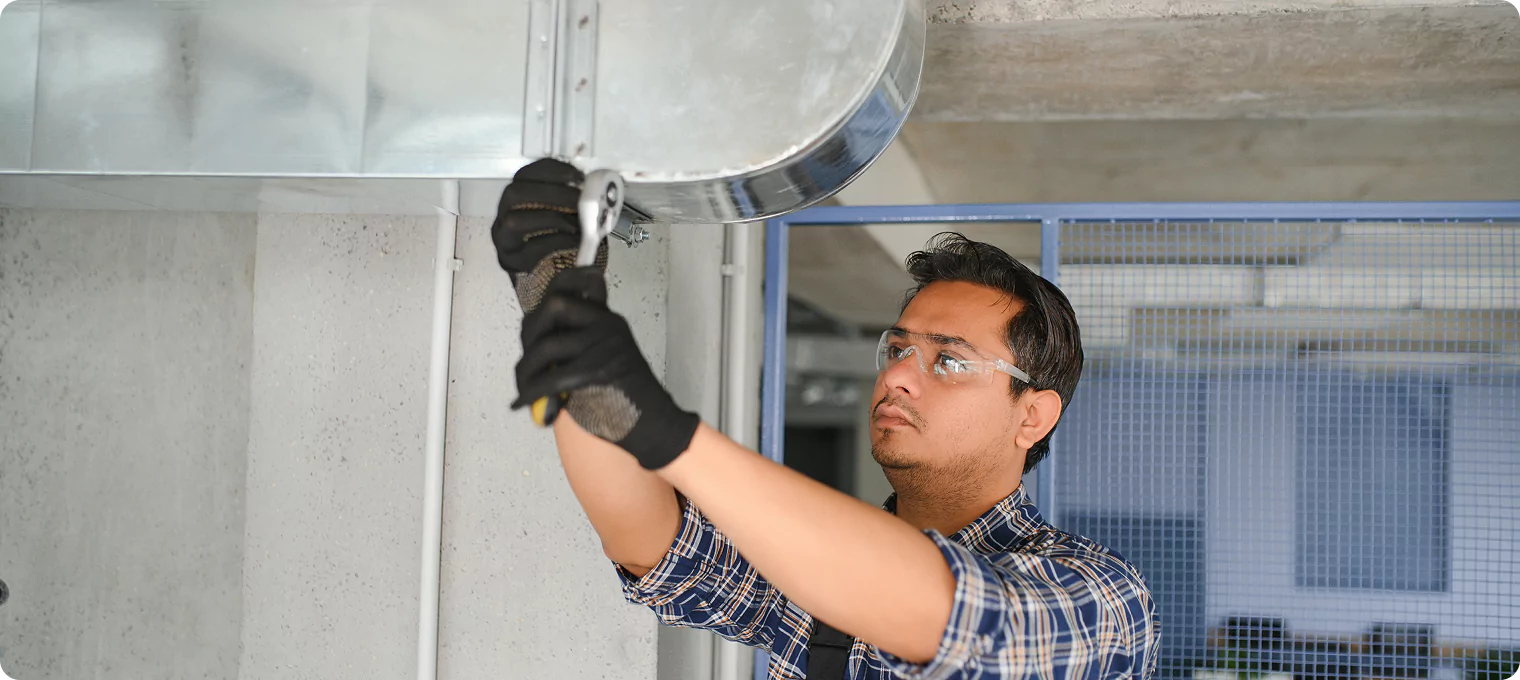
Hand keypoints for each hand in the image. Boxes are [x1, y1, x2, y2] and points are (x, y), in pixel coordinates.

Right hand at [491, 158, 607, 313]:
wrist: (554, 277)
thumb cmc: (559, 240)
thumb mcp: (565, 214)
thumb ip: (572, 200)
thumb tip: (596, 188)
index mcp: (516, 198)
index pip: (524, 175)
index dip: (550, 170)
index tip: (576, 176)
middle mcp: (503, 215)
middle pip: (515, 194)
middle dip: (551, 193)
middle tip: (579, 200)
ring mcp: (504, 239)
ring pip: (514, 221)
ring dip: (551, 218)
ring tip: (577, 222)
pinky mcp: (511, 261)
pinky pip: (530, 249)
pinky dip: (556, 241)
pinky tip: (574, 240)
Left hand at [511, 267, 699, 469]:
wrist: (654, 424)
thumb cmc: (624, 398)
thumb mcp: (604, 358)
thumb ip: (578, 342)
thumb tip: (537, 336)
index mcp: (609, 320)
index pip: (583, 282)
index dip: (561, 283)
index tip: (543, 301)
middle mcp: (607, 325)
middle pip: (554, 306)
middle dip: (529, 333)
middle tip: (525, 360)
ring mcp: (603, 346)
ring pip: (547, 345)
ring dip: (525, 370)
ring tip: (523, 388)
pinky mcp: (597, 371)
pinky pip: (551, 378)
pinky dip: (530, 393)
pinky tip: (523, 402)